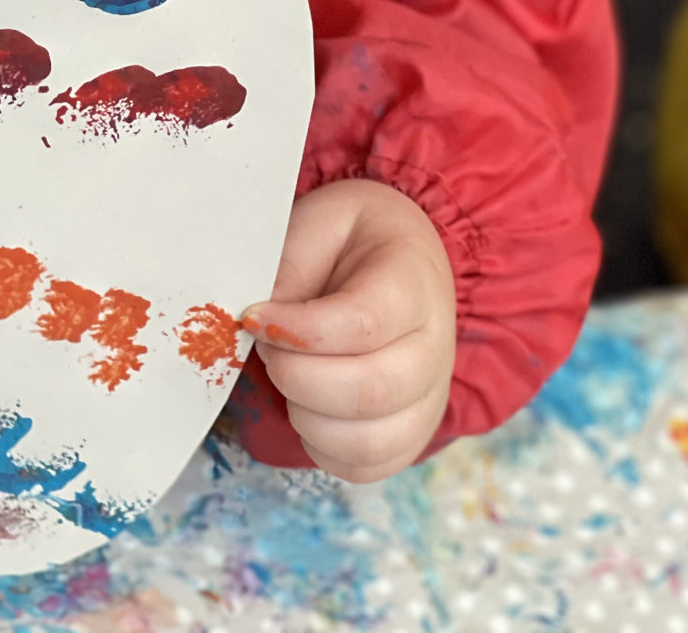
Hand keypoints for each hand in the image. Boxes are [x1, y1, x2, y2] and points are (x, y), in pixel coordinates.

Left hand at [241, 177, 455, 481]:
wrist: (402, 258)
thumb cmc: (352, 238)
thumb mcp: (319, 221)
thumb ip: (290, 264)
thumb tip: (261, 322)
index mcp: (414, 283)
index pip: (362, 324)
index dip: (297, 330)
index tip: (253, 316)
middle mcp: (434, 348)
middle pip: (369, 391)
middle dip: (295, 376)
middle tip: (268, 346)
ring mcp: (431, 399)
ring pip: (368, 442)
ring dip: (305, 416)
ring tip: (287, 373)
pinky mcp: (414, 434)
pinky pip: (368, 467)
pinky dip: (322, 447)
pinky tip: (304, 406)